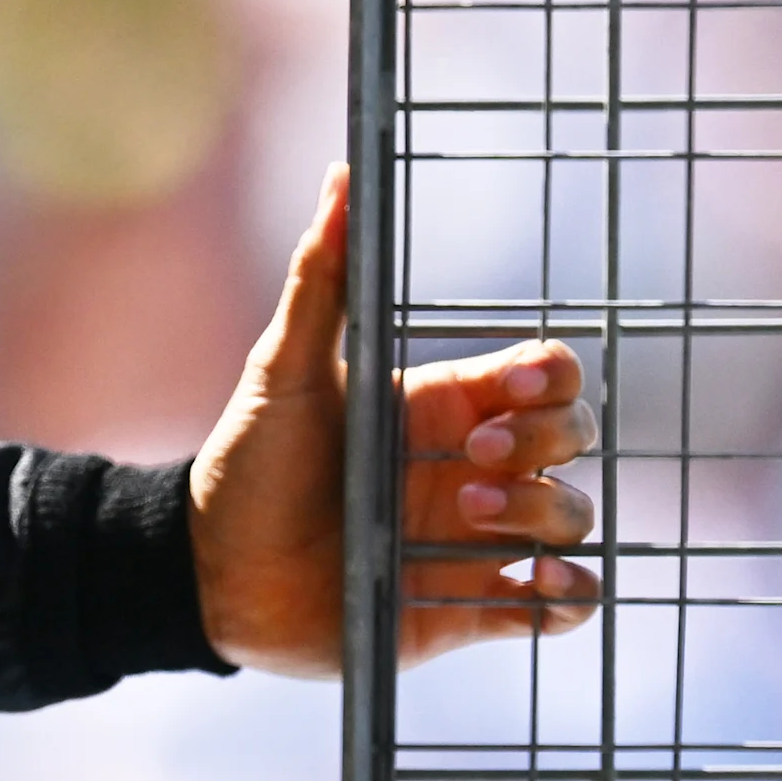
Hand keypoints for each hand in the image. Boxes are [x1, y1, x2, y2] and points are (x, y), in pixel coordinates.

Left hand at [189, 165, 602, 676]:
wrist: (210, 574)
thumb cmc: (247, 464)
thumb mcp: (283, 371)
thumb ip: (320, 278)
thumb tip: (341, 173)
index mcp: (442, 405)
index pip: (543, 373)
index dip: (549, 376)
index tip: (511, 384)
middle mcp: (471, 467)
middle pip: (570, 437)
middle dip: (542, 443)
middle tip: (468, 465)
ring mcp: (474, 538)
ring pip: (570, 514)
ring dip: (543, 514)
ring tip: (467, 517)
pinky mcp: (467, 607)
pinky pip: (560, 602)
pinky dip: (568, 593)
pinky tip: (537, 584)